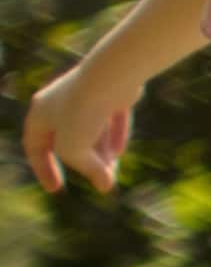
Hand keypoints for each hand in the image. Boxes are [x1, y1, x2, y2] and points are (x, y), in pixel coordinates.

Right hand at [21, 56, 138, 194]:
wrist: (111, 77)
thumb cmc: (83, 112)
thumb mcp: (73, 149)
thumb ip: (86, 168)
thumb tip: (105, 185)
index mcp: (40, 112)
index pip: (35, 145)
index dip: (42, 168)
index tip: (55, 189)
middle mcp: (60, 100)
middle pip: (68, 139)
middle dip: (84, 163)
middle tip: (101, 181)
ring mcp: (87, 93)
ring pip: (92, 129)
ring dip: (101, 153)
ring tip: (114, 171)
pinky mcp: (113, 91)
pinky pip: (110, 117)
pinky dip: (114, 134)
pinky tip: (119, 152)